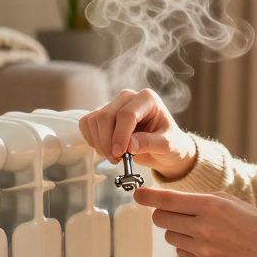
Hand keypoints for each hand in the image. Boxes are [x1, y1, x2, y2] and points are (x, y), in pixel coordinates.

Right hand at [78, 88, 195, 179]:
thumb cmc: (170, 144)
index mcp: (147, 99)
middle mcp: (128, 97)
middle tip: (117, 159)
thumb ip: (149, 144)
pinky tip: (105, 149)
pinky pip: (87, 123)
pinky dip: (92, 139)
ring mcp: (114, 104)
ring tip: (114, 157)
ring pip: (94, 120)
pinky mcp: (103, 114)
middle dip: (108, 142)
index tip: (119, 153)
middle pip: (106, 116)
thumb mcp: (167, 146)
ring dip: (100, 143)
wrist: (165, 150)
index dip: (120, 135)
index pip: (127, 114)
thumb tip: (129, 145)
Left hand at [133, 187, 256, 256]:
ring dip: (178, 232)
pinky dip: (188, 248)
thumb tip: (168, 202)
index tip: (137, 194)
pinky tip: (209, 246)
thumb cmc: (254, 224)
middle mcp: (204, 226)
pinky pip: (181, 252)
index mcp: (211, 205)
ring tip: (202, 232)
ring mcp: (203, 248)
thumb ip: (199, 200)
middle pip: (161, 219)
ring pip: (170, 236)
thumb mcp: (230, 202)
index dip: (148, 197)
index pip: (168, 199)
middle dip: (163, 215)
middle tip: (175, 214)